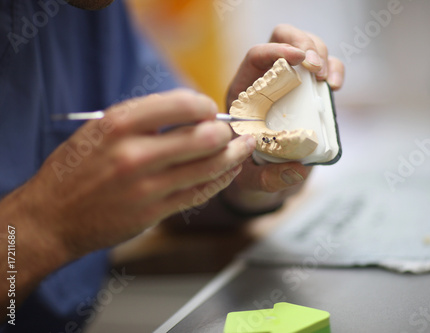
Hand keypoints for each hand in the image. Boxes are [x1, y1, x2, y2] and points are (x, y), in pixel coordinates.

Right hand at [17, 89, 254, 257]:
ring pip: (209, 167)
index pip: (181, 104)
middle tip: (232, 130)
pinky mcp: (155, 212)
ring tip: (245, 147)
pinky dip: (221, 180)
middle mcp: (136, 154)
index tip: (208, 109)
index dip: (204, 105)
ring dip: (234, 155)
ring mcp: (148, 187)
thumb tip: (189, 111)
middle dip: (226, 131)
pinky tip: (230, 171)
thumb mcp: (99, 130)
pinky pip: (200, 192)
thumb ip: (142, 118)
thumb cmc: (75, 169)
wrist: (52, 217)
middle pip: (204, 136)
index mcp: (119, 125)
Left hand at [224, 24, 344, 211]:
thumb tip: (298, 170)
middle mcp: (267, 80)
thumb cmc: (250, 173)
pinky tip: (334, 87)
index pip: (256, 55)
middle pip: (283, 37)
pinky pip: (326, 68)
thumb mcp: (252, 180)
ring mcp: (291, 83)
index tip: (299, 59)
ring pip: (308, 46)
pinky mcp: (311, 92)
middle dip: (305, 43)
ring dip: (323, 55)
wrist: (262, 176)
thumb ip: (269, 178)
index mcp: (244, 94)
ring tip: (327, 81)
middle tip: (317, 68)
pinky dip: (336, 70)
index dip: (276, 50)